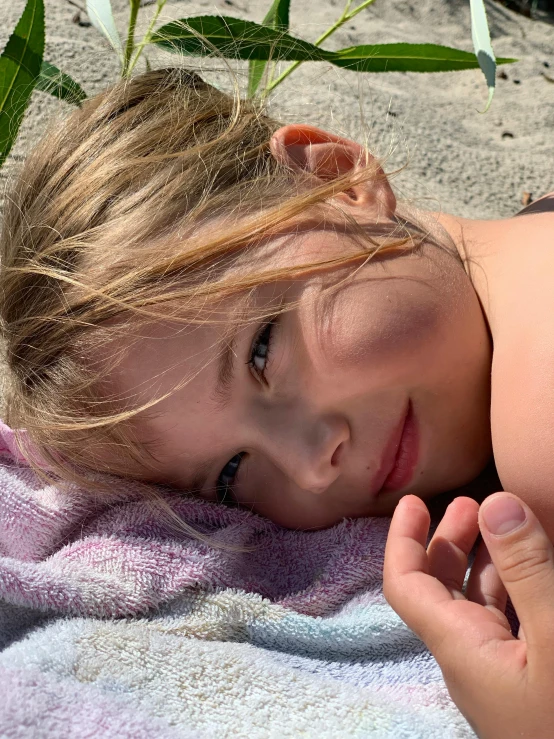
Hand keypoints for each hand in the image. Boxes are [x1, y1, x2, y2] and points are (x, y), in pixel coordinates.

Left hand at [383, 492, 553, 738]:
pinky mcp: (527, 682)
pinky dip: (515, 589)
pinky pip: (509, 624)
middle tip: (472, 502)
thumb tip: (494, 503)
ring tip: (503, 524)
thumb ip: (528, 571)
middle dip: (450, 539)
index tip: (413, 500)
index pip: (406, 585)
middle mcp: (470, 659)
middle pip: (440, 589)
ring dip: (485, 561)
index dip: (403, 538)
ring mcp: (500, 674)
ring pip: (478, 605)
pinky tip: (533, 572)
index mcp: (461, 647)